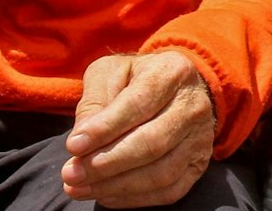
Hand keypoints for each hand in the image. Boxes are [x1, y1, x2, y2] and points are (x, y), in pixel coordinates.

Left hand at [61, 51, 215, 206]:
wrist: (174, 90)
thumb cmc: (134, 80)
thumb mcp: (109, 73)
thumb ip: (94, 101)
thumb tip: (81, 141)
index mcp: (171, 72)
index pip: (138, 104)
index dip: (104, 129)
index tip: (73, 146)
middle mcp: (193, 106)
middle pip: (152, 143)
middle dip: (106, 163)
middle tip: (71, 175)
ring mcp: (200, 138)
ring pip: (161, 173)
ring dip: (116, 186)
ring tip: (80, 188)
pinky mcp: (199, 164)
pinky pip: (169, 191)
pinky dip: (134, 199)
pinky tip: (106, 194)